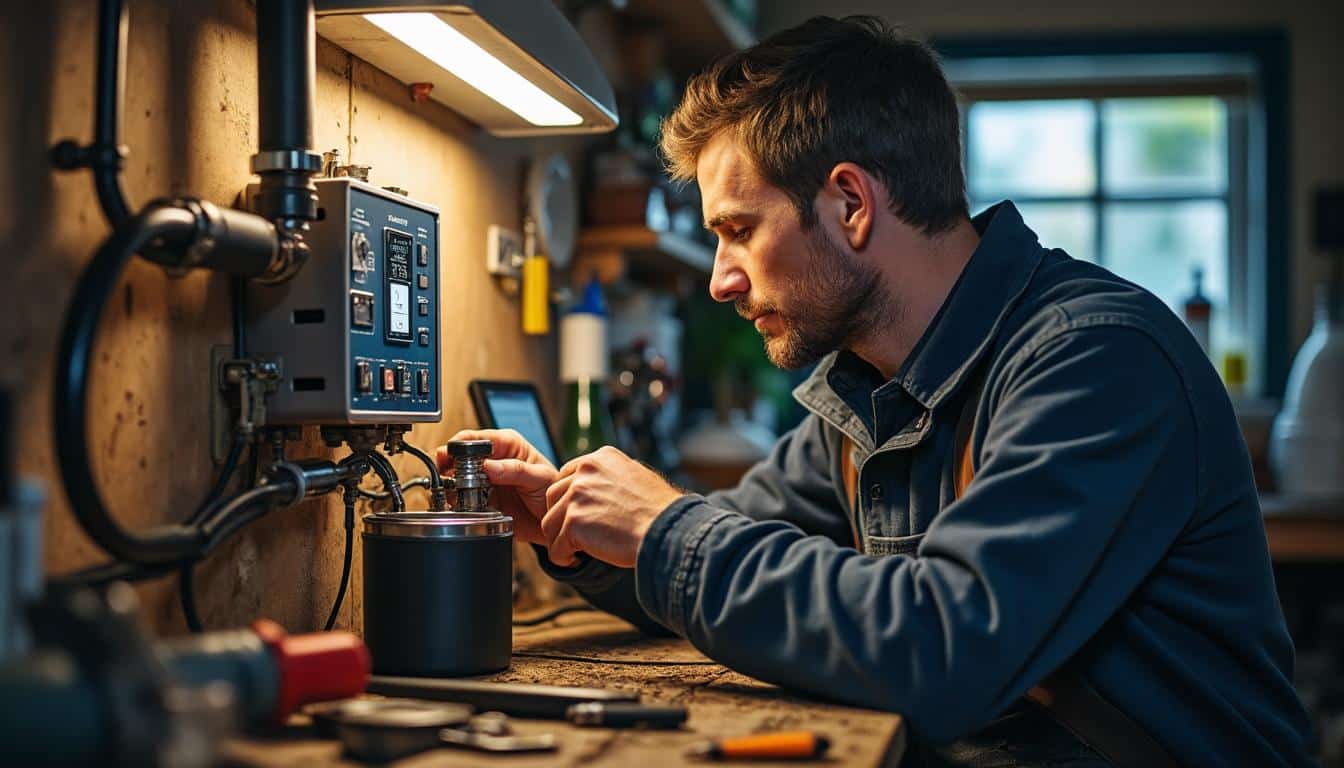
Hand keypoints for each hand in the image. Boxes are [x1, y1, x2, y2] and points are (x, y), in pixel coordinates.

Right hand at [436, 429, 554, 545]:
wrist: (554, 520)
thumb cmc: (553, 490)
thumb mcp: (540, 477)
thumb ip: (515, 470)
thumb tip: (489, 465)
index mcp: (506, 445)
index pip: (473, 438)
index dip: (458, 446)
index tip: (451, 458)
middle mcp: (492, 460)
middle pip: (458, 457)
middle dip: (450, 468)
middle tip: (455, 481)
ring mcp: (484, 480)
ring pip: (454, 479)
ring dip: (452, 488)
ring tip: (461, 496)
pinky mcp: (480, 500)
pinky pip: (459, 500)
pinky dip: (456, 504)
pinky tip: (463, 508)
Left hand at [542, 446, 685, 567]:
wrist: (667, 530)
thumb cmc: (660, 512)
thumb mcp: (636, 478)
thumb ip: (612, 478)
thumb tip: (600, 490)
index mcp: (601, 457)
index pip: (567, 475)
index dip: (569, 499)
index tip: (577, 515)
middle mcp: (586, 471)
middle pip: (553, 496)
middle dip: (560, 518)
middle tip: (572, 536)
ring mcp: (577, 496)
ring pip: (550, 522)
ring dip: (559, 539)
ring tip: (573, 551)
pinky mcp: (573, 522)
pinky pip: (555, 546)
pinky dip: (561, 557)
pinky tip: (574, 561)